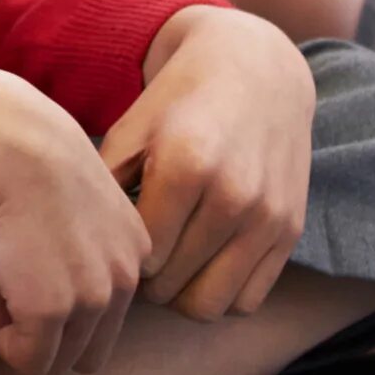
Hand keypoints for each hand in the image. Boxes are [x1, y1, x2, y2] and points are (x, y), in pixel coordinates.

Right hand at [0, 64, 151, 374]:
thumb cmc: (21, 145)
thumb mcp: (76, 186)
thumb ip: (84, 229)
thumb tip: (56, 256)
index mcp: (135, 245)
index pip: (112, 309)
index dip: (66, 301)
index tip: (30, 265)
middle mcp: (126, 275)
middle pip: (91, 346)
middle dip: (49, 331)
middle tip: (10, 288)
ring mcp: (92, 296)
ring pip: (59, 359)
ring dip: (22, 332)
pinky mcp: (51, 310)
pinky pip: (27, 359)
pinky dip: (0, 336)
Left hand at [99, 6, 315, 319]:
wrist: (255, 69)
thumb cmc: (178, 100)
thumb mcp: (130, 130)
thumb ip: (105, 187)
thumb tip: (83, 246)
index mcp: (186, 167)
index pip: (144, 259)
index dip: (123, 258)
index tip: (116, 241)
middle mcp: (234, 196)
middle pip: (172, 288)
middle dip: (147, 282)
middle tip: (138, 257)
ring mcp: (268, 218)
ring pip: (210, 305)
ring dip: (182, 295)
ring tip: (169, 265)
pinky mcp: (290, 231)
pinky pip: (248, 301)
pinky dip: (221, 296)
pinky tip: (202, 265)